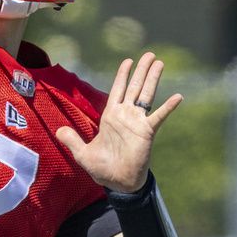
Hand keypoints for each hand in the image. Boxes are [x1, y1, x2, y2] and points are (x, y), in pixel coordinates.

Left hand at [55, 52, 182, 191]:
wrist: (118, 182)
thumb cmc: (102, 169)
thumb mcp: (82, 153)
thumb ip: (72, 140)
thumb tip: (58, 131)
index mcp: (111, 117)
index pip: (117, 90)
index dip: (122, 75)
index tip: (128, 61)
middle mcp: (125, 115)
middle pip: (134, 87)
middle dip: (141, 70)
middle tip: (149, 54)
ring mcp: (137, 122)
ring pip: (146, 95)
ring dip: (153, 79)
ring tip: (159, 63)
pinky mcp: (147, 132)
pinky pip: (159, 116)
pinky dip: (168, 107)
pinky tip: (177, 96)